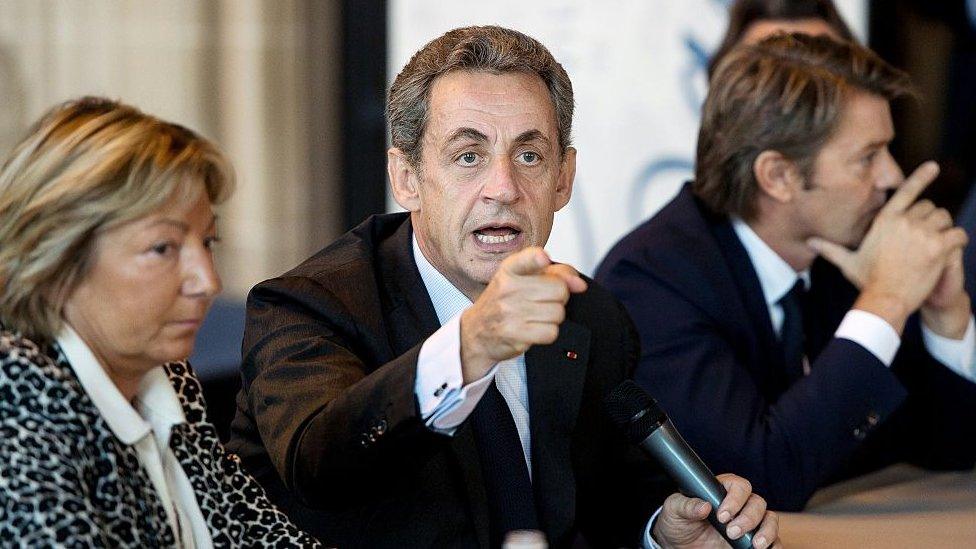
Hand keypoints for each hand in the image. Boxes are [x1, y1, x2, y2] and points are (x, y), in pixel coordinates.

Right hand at [459, 247, 586, 382]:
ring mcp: (509, 311)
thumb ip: (558, 274)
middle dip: (558, 298)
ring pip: (557, 313)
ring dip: (553, 318)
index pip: (528, 258)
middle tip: (542, 302)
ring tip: (536, 316)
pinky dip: (548, 333)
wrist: (477, 331)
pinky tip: (534, 329)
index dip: (538, 259)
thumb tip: (580, 285)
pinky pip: (551, 332)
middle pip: (559, 290)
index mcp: (510, 269)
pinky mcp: (514, 333)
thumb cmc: (506, 301)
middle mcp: (508, 287)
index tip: (543, 259)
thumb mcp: (526, 279)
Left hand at [653, 474, 779, 548]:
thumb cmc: (678, 523)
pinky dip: (775, 545)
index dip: (735, 499)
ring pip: (770, 519)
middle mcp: (740, 505)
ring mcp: (750, 524)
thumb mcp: (674, 511)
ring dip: (767, 531)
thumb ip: (686, 505)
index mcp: (722, 491)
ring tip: (755, 545)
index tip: (722, 516)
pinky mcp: (754, 542)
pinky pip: (775, 541)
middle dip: (748, 518)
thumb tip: (704, 506)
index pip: (739, 486)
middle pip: (757, 503)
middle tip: (731, 532)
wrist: (680, 546)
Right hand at [808, 162, 967, 333]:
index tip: (934, 166)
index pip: (906, 192)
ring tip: (938, 246)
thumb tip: (809, 242)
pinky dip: (958, 241)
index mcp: (885, 220)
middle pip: (930, 207)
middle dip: (931, 220)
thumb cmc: (867, 281)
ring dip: (945, 230)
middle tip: (927, 238)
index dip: (921, 176)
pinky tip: (951, 250)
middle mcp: (904, 221)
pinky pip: (958, 234)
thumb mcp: (847, 262)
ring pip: (945, 218)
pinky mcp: (938, 246)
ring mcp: (922, 232)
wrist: (885, 299)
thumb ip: (830, 248)